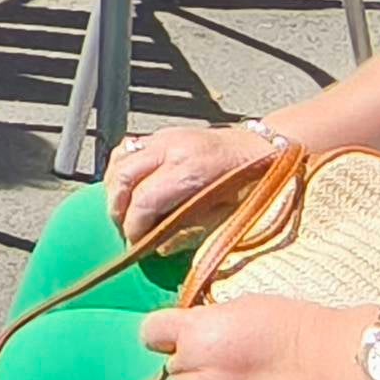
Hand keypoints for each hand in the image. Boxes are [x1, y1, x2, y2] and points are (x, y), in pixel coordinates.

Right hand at [103, 121, 285, 239]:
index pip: (144, 200)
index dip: (134, 227)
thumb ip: (192, 230)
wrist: (264, 148)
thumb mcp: (230, 216)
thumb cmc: (253, 186)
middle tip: (125, 231)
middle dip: (118, 209)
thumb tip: (159, 246)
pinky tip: (128, 188)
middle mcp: (173, 147)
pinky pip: (128, 148)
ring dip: (115, 188)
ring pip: (120, 160)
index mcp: (193, 169)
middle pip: (124, 177)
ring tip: (123, 212)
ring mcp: (166, 135)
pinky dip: (121, 170)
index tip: (136, 245)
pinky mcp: (163, 133)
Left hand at [138, 298, 369, 379]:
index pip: (151, 333)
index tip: (172, 338)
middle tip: (230, 363)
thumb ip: (210, 322)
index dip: (162, 336)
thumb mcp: (246, 307)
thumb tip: (197, 332)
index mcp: (195, 334)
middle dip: (196, 367)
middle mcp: (196, 373)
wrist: (336, 373)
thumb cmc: (299, 331)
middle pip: (177, 372)